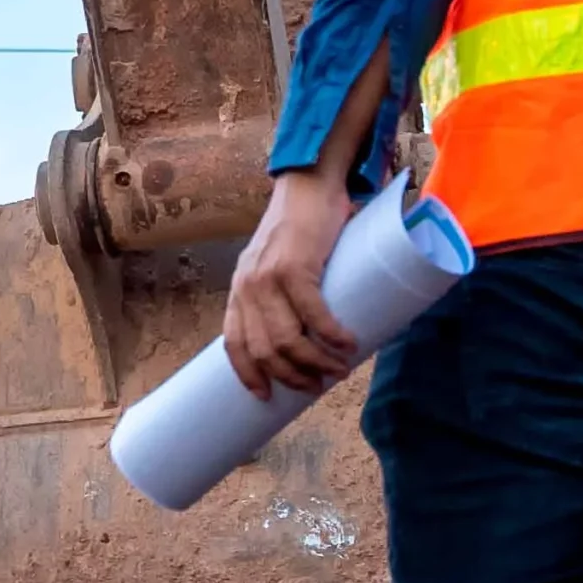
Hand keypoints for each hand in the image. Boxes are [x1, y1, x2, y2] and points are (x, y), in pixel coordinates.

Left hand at [222, 169, 360, 398]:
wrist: (308, 185)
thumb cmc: (300, 230)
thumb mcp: (276, 265)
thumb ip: (281, 296)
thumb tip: (306, 338)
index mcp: (240, 290)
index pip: (234, 344)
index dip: (249, 375)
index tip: (267, 396)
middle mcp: (248, 287)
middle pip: (264, 350)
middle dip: (291, 376)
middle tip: (317, 385)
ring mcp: (268, 277)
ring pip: (287, 339)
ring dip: (315, 362)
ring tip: (338, 369)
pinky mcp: (295, 266)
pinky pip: (312, 314)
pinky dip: (332, 335)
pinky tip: (348, 344)